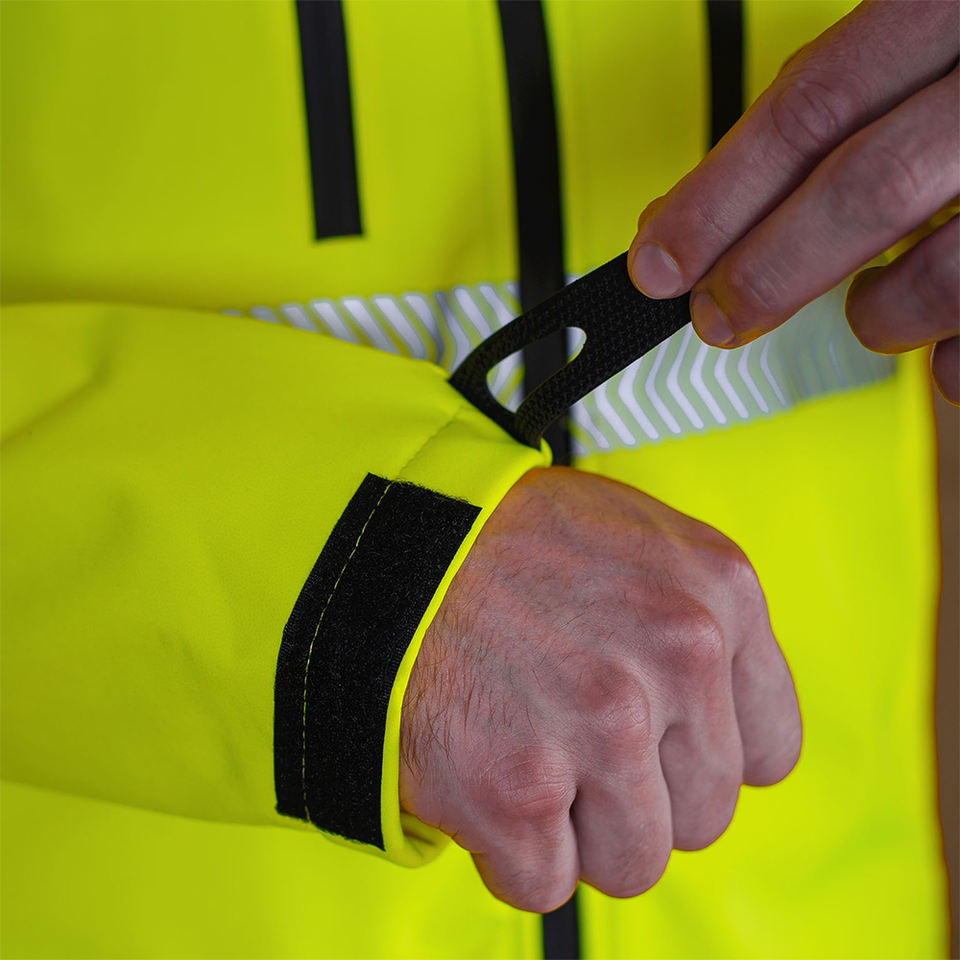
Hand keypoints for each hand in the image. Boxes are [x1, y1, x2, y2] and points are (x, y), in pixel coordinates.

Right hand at [399, 467, 800, 912]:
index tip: (655, 743)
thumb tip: (725, 719)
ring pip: (634, 862)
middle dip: (634, 793)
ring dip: (575, 829)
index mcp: (717, 592)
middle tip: (566, 735)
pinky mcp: (520, 789)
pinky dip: (506, 848)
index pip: (770, 749)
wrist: (380, 541)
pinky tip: (482, 773)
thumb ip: (697, 619)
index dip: (699, 754)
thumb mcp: (631, 538)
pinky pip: (544, 881)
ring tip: (524, 750)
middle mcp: (675, 654)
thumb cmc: (498, 539)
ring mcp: (600, 724)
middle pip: (702, 814)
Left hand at [626, 0, 958, 402]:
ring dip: (882, 312)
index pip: (812, 106)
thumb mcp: (932, 24)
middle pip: (870, 186)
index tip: (659, 262)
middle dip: (771, 270)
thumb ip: (852, 90)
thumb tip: (717, 192)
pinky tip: (946, 353)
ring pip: (950, 266)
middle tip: (720, 317)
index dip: (718, 197)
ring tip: (870, 313)